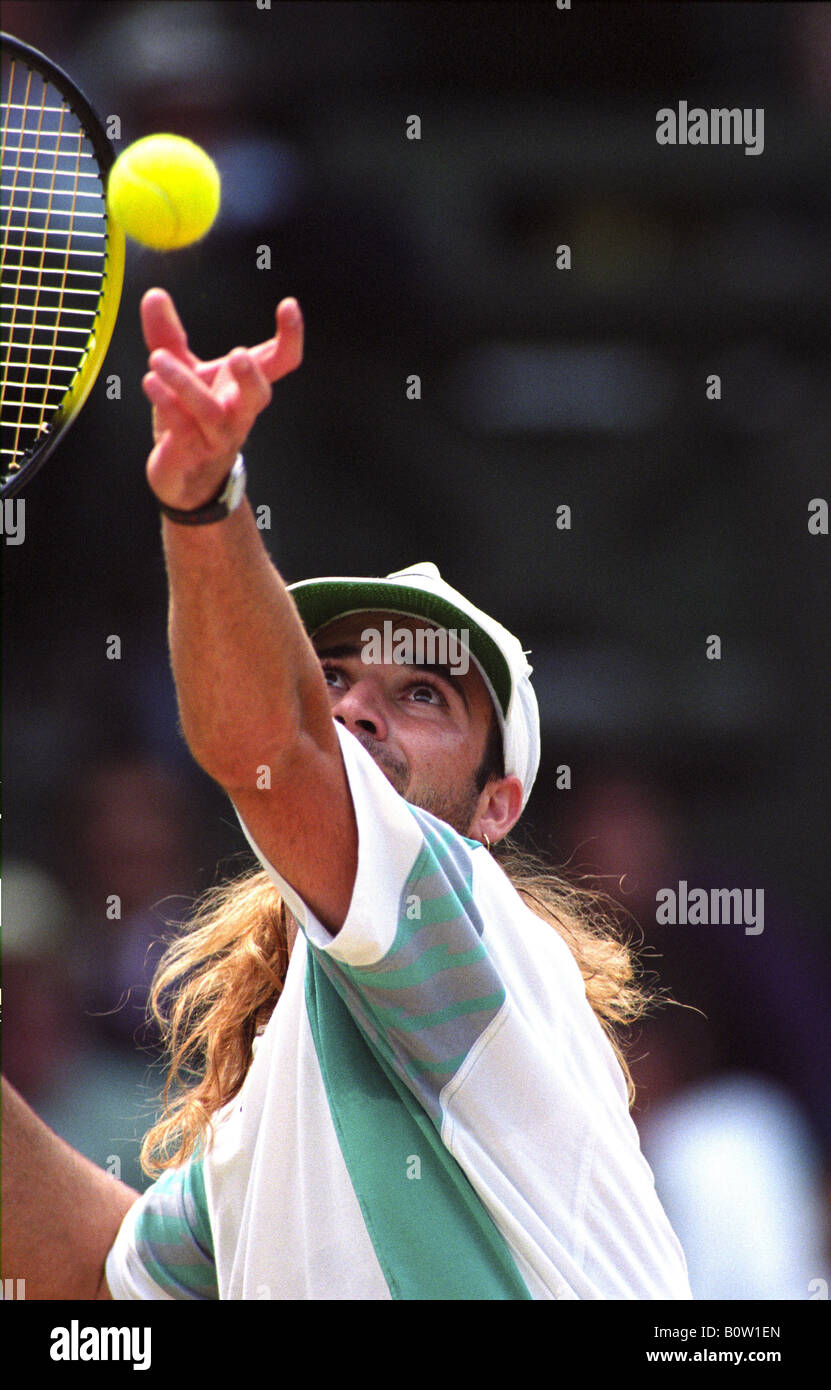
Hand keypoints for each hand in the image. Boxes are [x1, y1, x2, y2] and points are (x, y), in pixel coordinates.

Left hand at [140, 288, 303, 510]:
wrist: (185, 479)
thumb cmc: (190, 419)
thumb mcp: (180, 371)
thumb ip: (167, 335)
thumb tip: (154, 294)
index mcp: (245, 389)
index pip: (280, 363)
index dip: (291, 337)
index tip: (289, 305)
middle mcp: (238, 413)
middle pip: (258, 397)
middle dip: (251, 377)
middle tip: (239, 354)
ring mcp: (216, 436)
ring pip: (210, 412)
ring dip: (186, 385)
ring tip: (159, 358)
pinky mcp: (191, 452)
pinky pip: (183, 428)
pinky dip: (167, 404)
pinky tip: (151, 383)